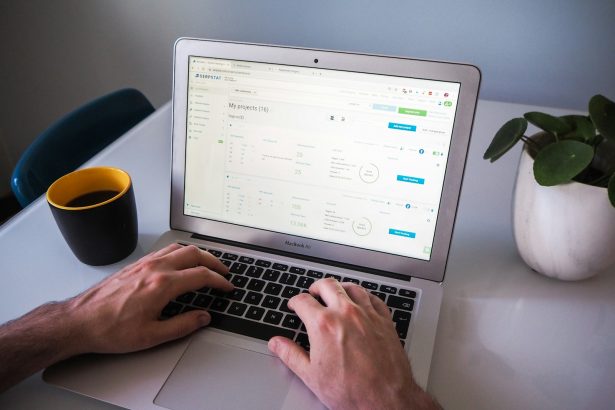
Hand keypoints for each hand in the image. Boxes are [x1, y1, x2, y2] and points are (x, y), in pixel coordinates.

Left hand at [65, 244, 231, 353]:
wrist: (80, 321)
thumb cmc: (111, 329)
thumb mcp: (152, 336)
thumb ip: (183, 325)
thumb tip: (203, 318)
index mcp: (162, 285)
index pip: (201, 276)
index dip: (219, 281)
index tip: (227, 287)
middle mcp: (155, 269)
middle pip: (194, 254)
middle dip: (214, 261)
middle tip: (224, 272)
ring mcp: (144, 263)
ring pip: (179, 248)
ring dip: (198, 254)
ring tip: (207, 264)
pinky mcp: (136, 264)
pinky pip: (164, 250)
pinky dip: (180, 252)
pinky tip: (180, 262)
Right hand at [268, 278, 437, 409]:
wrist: (386, 398)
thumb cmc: (352, 390)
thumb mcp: (311, 375)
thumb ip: (290, 355)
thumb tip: (277, 344)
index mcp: (323, 324)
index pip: (303, 300)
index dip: (295, 301)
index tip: (294, 305)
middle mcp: (346, 313)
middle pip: (327, 285)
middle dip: (316, 287)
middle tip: (312, 293)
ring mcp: (367, 314)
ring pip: (351, 287)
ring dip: (340, 287)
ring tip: (335, 292)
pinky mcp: (384, 320)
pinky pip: (373, 297)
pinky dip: (364, 295)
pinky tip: (362, 300)